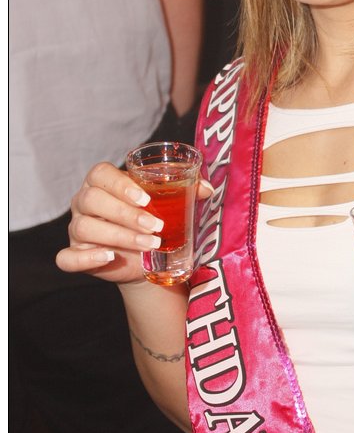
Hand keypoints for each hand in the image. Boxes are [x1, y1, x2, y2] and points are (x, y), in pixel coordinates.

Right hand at [55, 162, 212, 286]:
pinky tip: (109, 257)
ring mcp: (76, 229)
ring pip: (84, 227)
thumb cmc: (155, 220)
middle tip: (156, 226)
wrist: (148, 257)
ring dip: (118, 236)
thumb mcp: (170, 203)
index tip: (145, 199)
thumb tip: (206, 188)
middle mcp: (84, 201)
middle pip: (92, 200)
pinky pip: (67, 257)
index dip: (120, 184)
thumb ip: (187, 190)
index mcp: (103, 182)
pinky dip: (85, 258)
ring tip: (149, 244)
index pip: (100, 174)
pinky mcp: (74, 254)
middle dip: (125, 214)